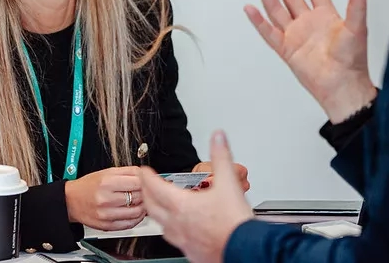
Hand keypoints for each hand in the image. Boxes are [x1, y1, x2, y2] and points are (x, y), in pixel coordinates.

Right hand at [64, 167, 145, 230]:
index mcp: (107, 182)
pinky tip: (134, 211)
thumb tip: (144, 173)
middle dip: (144, 194)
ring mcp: (107, 214)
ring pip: (137, 212)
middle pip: (138, 197)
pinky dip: (136, 218)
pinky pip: (129, 224)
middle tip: (142, 191)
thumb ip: (127, 171)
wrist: (71, 201)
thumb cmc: (88, 185)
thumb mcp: (106, 172)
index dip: (145, 181)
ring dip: (142, 206)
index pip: (137, 182)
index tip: (145, 181)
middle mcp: (106, 199)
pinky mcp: (107, 226)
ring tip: (139, 201)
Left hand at [139, 131, 252, 262]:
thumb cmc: (234, 222)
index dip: (147, 177)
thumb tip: (218, 138)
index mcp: (182, 205)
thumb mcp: (229, 182)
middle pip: (152, 207)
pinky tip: (181, 230)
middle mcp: (177, 223)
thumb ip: (221, 156)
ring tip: (159, 208)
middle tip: (145, 187)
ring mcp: (183, 240)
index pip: (155, 187)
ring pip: (162, 226)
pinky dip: (173, 231)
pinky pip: (175, 241)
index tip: (143, 171)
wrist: (244, 250)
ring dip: (157, 215)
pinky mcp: (191, 253)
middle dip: (146, 194)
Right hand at [244, 0, 377, 122]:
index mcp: (326, 16)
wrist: (342, 86)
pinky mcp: (286, 49)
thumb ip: (357, 2)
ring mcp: (295, 35)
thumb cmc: (353, 60)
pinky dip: (259, 21)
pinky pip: (269, 32)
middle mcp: (308, 23)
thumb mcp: (357, 27)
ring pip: (277, 8)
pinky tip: (250, 8)